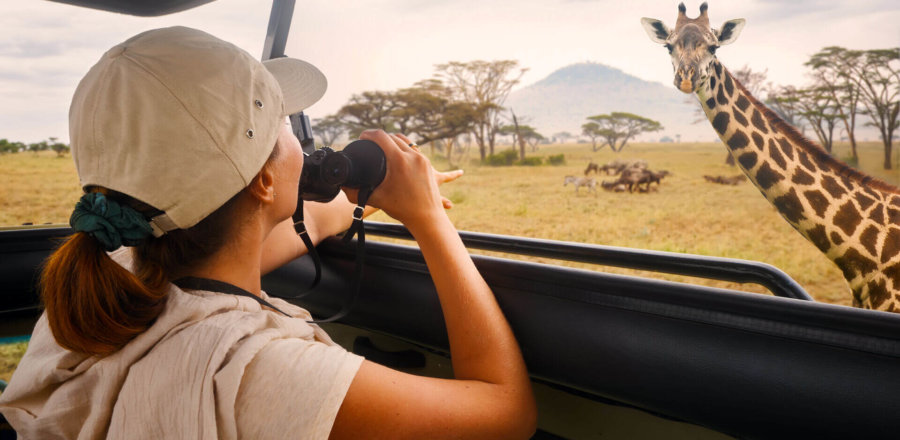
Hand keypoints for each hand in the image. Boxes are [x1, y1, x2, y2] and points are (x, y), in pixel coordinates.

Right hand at [343, 130, 460, 227]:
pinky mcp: (427, 163)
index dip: (368, 134)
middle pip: (392, 136)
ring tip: (382, 145)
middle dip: (379, 137)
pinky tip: (397, 152)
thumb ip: (356, 193)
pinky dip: (403, 147)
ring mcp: (422, 158)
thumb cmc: (402, 209)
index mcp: (399, 161)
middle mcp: (412, 156)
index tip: (362, 137)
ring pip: (405, 140)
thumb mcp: (376, 199)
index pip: (381, 136)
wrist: (427, 217)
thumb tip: (341, 187)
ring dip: (392, 140)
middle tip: (369, 143)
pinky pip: (413, 149)